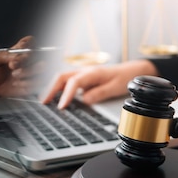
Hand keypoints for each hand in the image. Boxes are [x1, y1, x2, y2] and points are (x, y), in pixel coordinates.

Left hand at [0, 36, 43, 96]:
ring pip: (42, 67)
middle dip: (25, 59)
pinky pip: (39, 82)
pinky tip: (17, 83)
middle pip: (38, 54)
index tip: (20, 48)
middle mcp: (27, 60)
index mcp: (18, 51)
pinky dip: (27, 83)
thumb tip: (14, 56)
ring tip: (14, 75)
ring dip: (27, 71)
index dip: (28, 44)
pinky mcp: (34, 84)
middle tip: (12, 64)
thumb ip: (2, 55)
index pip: (30, 42)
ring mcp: (32, 72)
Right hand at [41, 60, 157, 108]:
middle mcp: (85, 71)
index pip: (74, 82)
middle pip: (62, 77)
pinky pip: (69, 83)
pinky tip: (56, 98)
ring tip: (45, 101)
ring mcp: (84, 74)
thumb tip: (84, 101)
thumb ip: (99, 94)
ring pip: (63, 79)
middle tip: (44, 102)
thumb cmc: (125, 78)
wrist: (134, 71)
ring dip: (53, 88)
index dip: (66, 94)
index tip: (61, 106)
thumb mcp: (115, 87)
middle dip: (51, 89)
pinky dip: (60, 89)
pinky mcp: (84, 79)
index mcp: (93, 72)